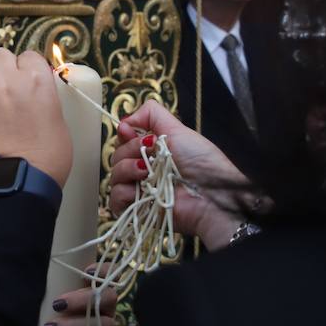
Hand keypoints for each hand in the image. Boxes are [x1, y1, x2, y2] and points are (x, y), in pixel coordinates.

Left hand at [0, 48, 71, 188]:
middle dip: (3, 68)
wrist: (24, 179)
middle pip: (1, 55)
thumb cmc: (50, 153)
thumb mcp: (56, 116)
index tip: (25, 80)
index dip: (26, 68)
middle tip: (5, 86)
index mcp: (37, 79)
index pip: (28, 55)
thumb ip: (43, 94)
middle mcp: (9, 80)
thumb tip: (32, 87)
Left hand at [43, 271, 118, 325]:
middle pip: (110, 297)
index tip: (85, 272)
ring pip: (105, 324)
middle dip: (84, 299)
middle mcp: (107, 307)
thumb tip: (45, 280)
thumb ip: (54, 289)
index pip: (110, 273)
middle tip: (57, 304)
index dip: (104, 270)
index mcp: (96, 289)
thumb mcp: (51, 300)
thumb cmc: (51, 316)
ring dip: (76, 325)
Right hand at [108, 101, 270, 249]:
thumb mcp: (177, 129)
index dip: (124, 134)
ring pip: (114, 176)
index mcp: (152, 151)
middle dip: (130, 150)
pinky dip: (124, 193)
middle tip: (150, 155)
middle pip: (116, 155)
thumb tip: (124, 120)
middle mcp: (144, 169)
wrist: (211, 195)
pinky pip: (115, 199)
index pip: (124, 140)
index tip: (129, 131)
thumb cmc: (200, 162)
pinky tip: (142, 190)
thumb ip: (151, 114)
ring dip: (127, 170)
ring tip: (147, 173)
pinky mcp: (137, 210)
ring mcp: (140, 190)